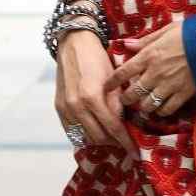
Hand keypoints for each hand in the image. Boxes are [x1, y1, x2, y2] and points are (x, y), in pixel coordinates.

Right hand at [55, 29, 136, 155]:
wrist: (74, 42)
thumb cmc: (97, 58)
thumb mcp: (114, 81)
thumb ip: (118, 106)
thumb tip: (124, 127)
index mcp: (92, 97)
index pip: (113, 129)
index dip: (126, 143)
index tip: (136, 153)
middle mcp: (76, 106)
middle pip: (99, 138)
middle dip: (114, 142)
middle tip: (123, 141)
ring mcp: (66, 108)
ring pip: (86, 137)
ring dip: (100, 140)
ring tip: (110, 136)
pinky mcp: (59, 108)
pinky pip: (73, 132)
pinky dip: (86, 135)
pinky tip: (95, 130)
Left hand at [104, 21, 195, 117]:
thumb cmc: (188, 33)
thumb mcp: (165, 31)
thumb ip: (145, 41)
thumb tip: (126, 45)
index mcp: (149, 55)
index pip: (123, 72)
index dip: (112, 82)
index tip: (106, 87)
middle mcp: (155, 73)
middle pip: (133, 94)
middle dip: (126, 99)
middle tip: (126, 100)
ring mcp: (168, 86)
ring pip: (147, 105)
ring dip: (143, 107)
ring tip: (143, 105)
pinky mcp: (182, 95)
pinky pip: (166, 110)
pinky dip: (161, 111)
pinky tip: (160, 109)